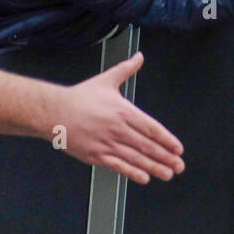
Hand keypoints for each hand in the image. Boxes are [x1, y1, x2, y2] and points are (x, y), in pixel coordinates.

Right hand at [57, 52, 184, 182]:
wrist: (53, 112)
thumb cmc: (80, 97)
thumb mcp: (106, 80)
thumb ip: (126, 69)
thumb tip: (140, 56)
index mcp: (123, 111)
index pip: (151, 128)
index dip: (167, 140)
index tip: (178, 148)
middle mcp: (117, 128)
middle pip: (147, 145)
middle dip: (166, 157)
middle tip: (179, 165)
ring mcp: (106, 143)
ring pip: (135, 158)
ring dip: (154, 167)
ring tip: (168, 173)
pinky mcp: (95, 155)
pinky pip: (118, 166)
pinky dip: (132, 172)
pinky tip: (144, 178)